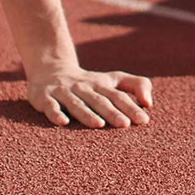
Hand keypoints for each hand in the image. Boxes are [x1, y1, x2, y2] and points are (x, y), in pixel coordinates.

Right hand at [28, 65, 153, 127]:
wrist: (50, 69)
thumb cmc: (89, 82)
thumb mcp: (113, 79)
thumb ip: (137, 85)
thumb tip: (150, 103)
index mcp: (102, 84)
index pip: (118, 96)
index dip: (131, 107)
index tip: (143, 120)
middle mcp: (84, 87)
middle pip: (100, 100)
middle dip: (112, 112)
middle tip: (125, 124)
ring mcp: (64, 92)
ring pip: (77, 104)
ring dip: (87, 114)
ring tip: (99, 124)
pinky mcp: (44, 97)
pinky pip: (50, 106)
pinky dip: (56, 113)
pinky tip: (63, 122)